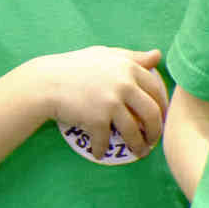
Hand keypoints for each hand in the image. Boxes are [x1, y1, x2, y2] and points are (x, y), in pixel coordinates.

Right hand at [27, 47, 167, 161]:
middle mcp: (123, 84)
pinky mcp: (96, 119)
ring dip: (138, 146)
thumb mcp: (105, 55)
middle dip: (155, 131)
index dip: (163, 106)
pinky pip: (105, 141)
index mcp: (128, 67)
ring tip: (139, 152)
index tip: (161, 118)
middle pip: (152, 113)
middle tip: (153, 140)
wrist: (46, 82)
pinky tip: (99, 153)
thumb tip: (158, 55)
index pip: (156, 90)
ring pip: (134, 132)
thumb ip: (133, 57)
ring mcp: (110, 103)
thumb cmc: (75, 66)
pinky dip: (102, 149)